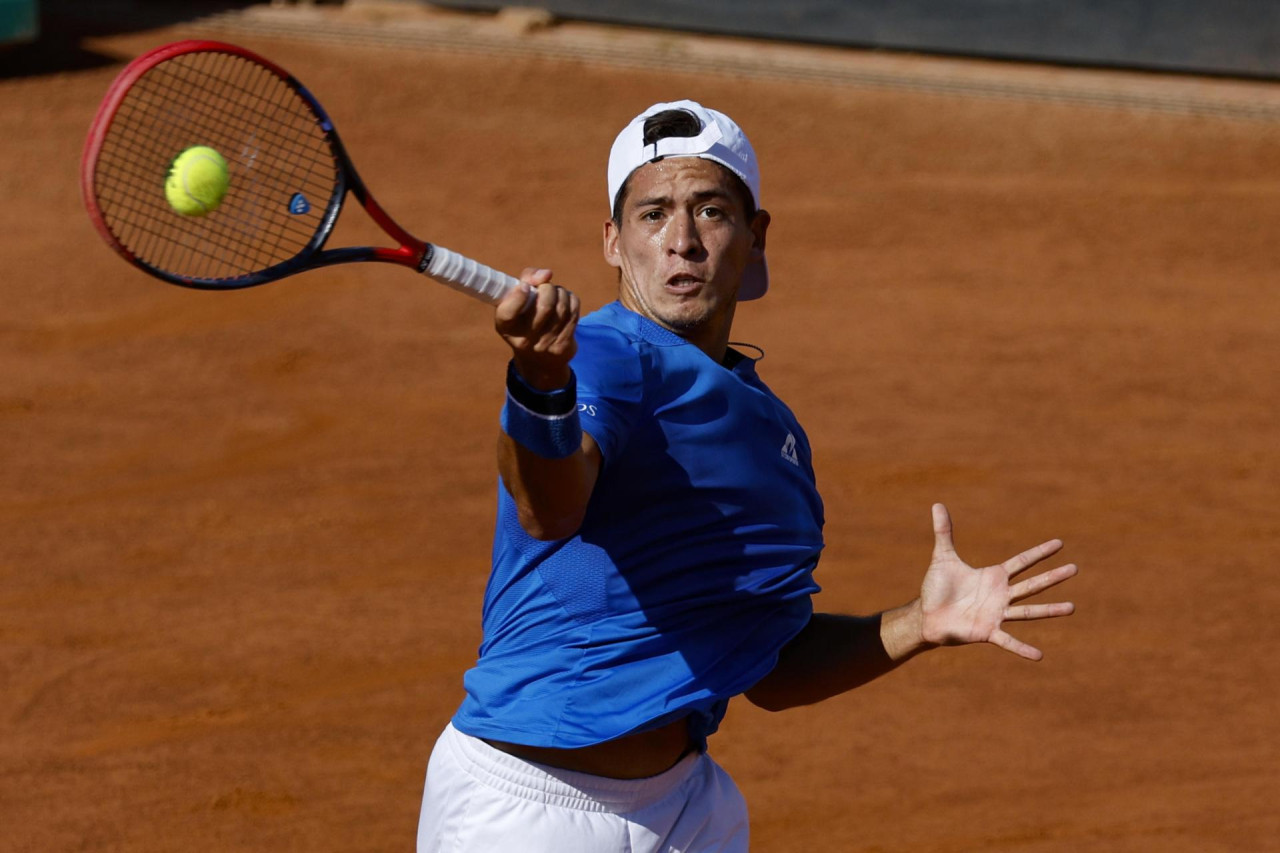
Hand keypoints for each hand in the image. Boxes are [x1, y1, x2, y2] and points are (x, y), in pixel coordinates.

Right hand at [495, 267, 579, 389]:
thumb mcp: (516, 301)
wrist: (539, 359)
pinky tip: (565, 302)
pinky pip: (573, 313)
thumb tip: (547, 274)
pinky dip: (571, 300)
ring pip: (562, 307)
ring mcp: (544, 345)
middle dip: (548, 289)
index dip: (518, 296)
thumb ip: (527, 279)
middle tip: (545, 287)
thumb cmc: (525, 318)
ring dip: (561, 293)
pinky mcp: (562, 346)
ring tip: (556, 294)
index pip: (508, 311)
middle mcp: (523, 340)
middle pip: (545, 306)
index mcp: (505, 326)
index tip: (525, 287)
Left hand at [918, 503, 1076, 659]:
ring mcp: (996, 614)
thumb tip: (937, 504)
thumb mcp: (942, 557)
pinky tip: (1039, 656)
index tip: (1060, 543)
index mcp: (994, 576)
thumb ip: (943, 532)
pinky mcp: (987, 632)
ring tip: (1072, 608)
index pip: (1022, 561)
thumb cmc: (937, 588)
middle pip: (1032, 584)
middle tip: (1075, 568)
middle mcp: (1000, 595)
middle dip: (1053, 576)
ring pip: (1028, 611)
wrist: (927, 615)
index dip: (1040, 552)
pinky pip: (1008, 641)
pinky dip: (1022, 649)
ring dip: (1049, 610)